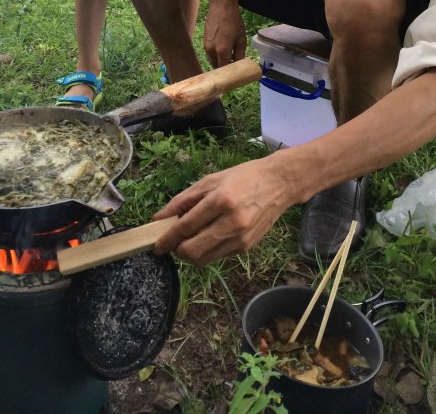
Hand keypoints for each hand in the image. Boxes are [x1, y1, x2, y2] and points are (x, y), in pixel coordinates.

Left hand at [152, 157, 291, 264]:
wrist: (279, 184)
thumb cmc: (243, 177)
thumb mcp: (210, 180)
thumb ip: (183, 200)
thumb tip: (159, 217)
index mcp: (221, 200)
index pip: (186, 227)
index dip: (167, 239)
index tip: (156, 246)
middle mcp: (232, 222)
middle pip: (193, 251)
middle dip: (177, 250)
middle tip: (172, 241)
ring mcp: (241, 238)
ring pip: (204, 259)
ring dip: (191, 252)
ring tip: (190, 237)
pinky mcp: (246, 247)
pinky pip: (217, 256)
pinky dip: (207, 249)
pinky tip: (209, 234)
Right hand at [203, 0, 245, 67]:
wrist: (221, 6)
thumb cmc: (234, 21)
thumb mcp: (241, 39)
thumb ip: (240, 54)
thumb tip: (239, 64)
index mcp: (222, 51)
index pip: (224, 68)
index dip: (229, 73)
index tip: (234, 74)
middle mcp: (212, 50)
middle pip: (217, 65)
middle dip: (224, 67)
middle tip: (232, 66)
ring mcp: (206, 45)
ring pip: (212, 59)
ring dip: (219, 60)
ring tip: (228, 56)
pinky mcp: (204, 40)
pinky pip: (210, 52)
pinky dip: (215, 53)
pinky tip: (222, 47)